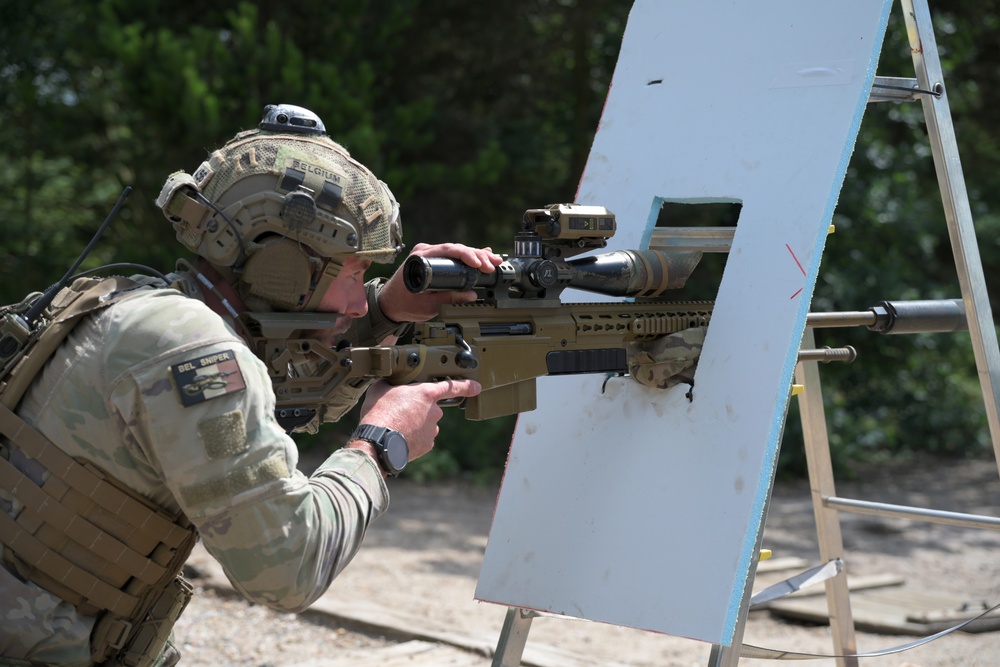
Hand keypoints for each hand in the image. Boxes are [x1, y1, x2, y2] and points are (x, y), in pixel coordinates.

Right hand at [354, 378, 482, 460]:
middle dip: (420, 408)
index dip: (466, 385)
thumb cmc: (379, 413)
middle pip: (431, 406)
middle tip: (401, 411)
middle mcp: (434, 411)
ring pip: (427, 422)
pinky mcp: (428, 444)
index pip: (452, 386)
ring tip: (397, 425)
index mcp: (426, 393)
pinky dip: (414, 436)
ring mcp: (433, 429)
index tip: (476, 386)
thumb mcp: (380, 388)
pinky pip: (423, 437)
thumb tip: (388, 380)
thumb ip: (391, 382)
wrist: (378, 442)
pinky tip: (400, 436)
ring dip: (416, 423)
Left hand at [379, 243, 502, 322]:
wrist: (390, 304)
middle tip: (492, 265)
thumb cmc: (403, 303)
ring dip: (476, 255)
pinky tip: (484, 255)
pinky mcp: (434, 260)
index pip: (448, 250)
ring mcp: (429, 254)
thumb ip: (449, 298)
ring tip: (494, 261)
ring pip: (457, 251)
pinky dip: (468, 257)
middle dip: (477, 256)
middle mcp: (425, 251)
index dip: (466, 255)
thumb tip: (471, 295)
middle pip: (456, 248)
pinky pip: (453, 255)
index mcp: (420, 258)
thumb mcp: (428, 305)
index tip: (479, 264)